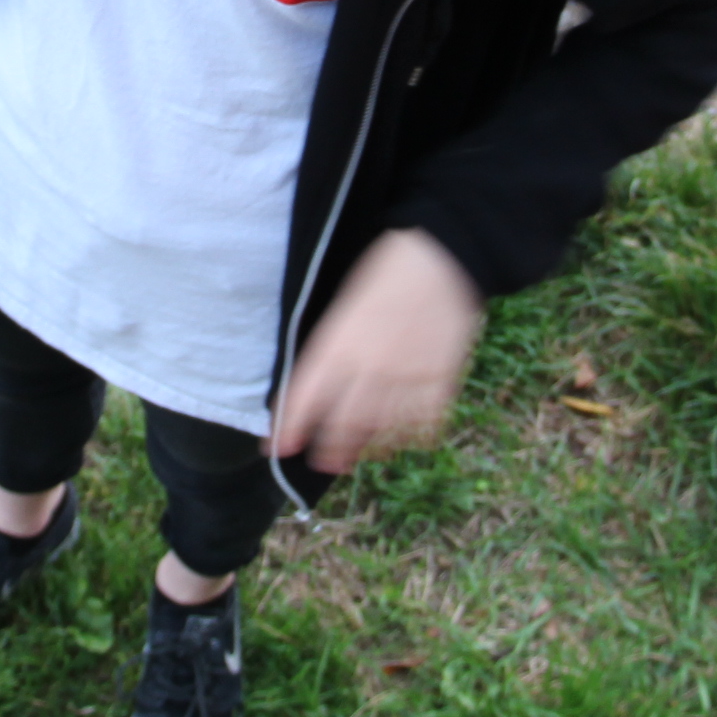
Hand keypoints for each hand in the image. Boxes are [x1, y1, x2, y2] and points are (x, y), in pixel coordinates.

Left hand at [273, 229, 484, 476]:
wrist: (441, 254)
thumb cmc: (386, 272)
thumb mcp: (344, 306)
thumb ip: (330, 346)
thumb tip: (316, 383)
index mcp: (338, 345)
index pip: (304, 397)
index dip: (288, 427)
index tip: (275, 447)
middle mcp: (369, 367)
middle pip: (342, 424)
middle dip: (328, 449)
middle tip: (321, 461)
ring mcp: (406, 377)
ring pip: (381, 431)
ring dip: (365, 449)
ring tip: (357, 457)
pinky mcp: (439, 379)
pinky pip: (423, 423)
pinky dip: (411, 436)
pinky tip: (403, 438)